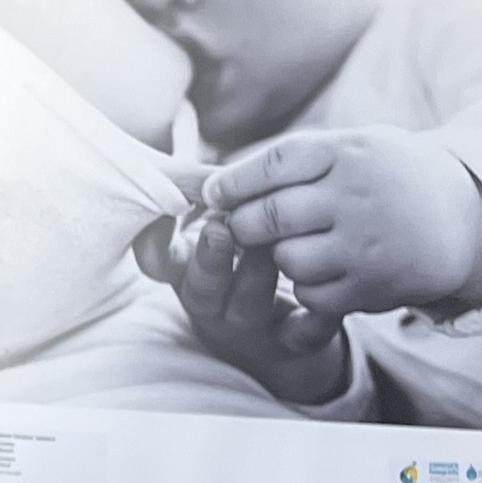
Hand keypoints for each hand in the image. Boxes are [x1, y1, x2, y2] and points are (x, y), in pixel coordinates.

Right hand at [139, 207, 351, 406]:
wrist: (281, 326)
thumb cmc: (244, 255)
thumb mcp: (219, 222)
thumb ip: (206, 193)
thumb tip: (187, 140)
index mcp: (189, 270)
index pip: (158, 263)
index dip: (154, 246)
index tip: (163, 218)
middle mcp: (214, 302)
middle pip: (200, 291)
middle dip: (209, 261)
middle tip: (220, 230)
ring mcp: (250, 326)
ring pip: (246, 310)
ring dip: (256, 278)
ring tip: (273, 248)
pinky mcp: (291, 341)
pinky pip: (300, 335)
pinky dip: (314, 319)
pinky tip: (326, 301)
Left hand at [210, 131, 481, 322]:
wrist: (463, 220)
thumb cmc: (389, 178)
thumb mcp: (354, 147)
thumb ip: (296, 160)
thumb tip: (216, 181)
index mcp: (348, 154)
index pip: (274, 165)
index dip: (234, 181)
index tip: (214, 193)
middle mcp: (356, 198)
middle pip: (270, 216)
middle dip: (243, 224)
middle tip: (241, 227)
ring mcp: (364, 245)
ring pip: (286, 260)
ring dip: (277, 258)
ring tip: (288, 246)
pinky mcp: (371, 286)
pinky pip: (311, 295)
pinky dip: (305, 287)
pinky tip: (319, 271)